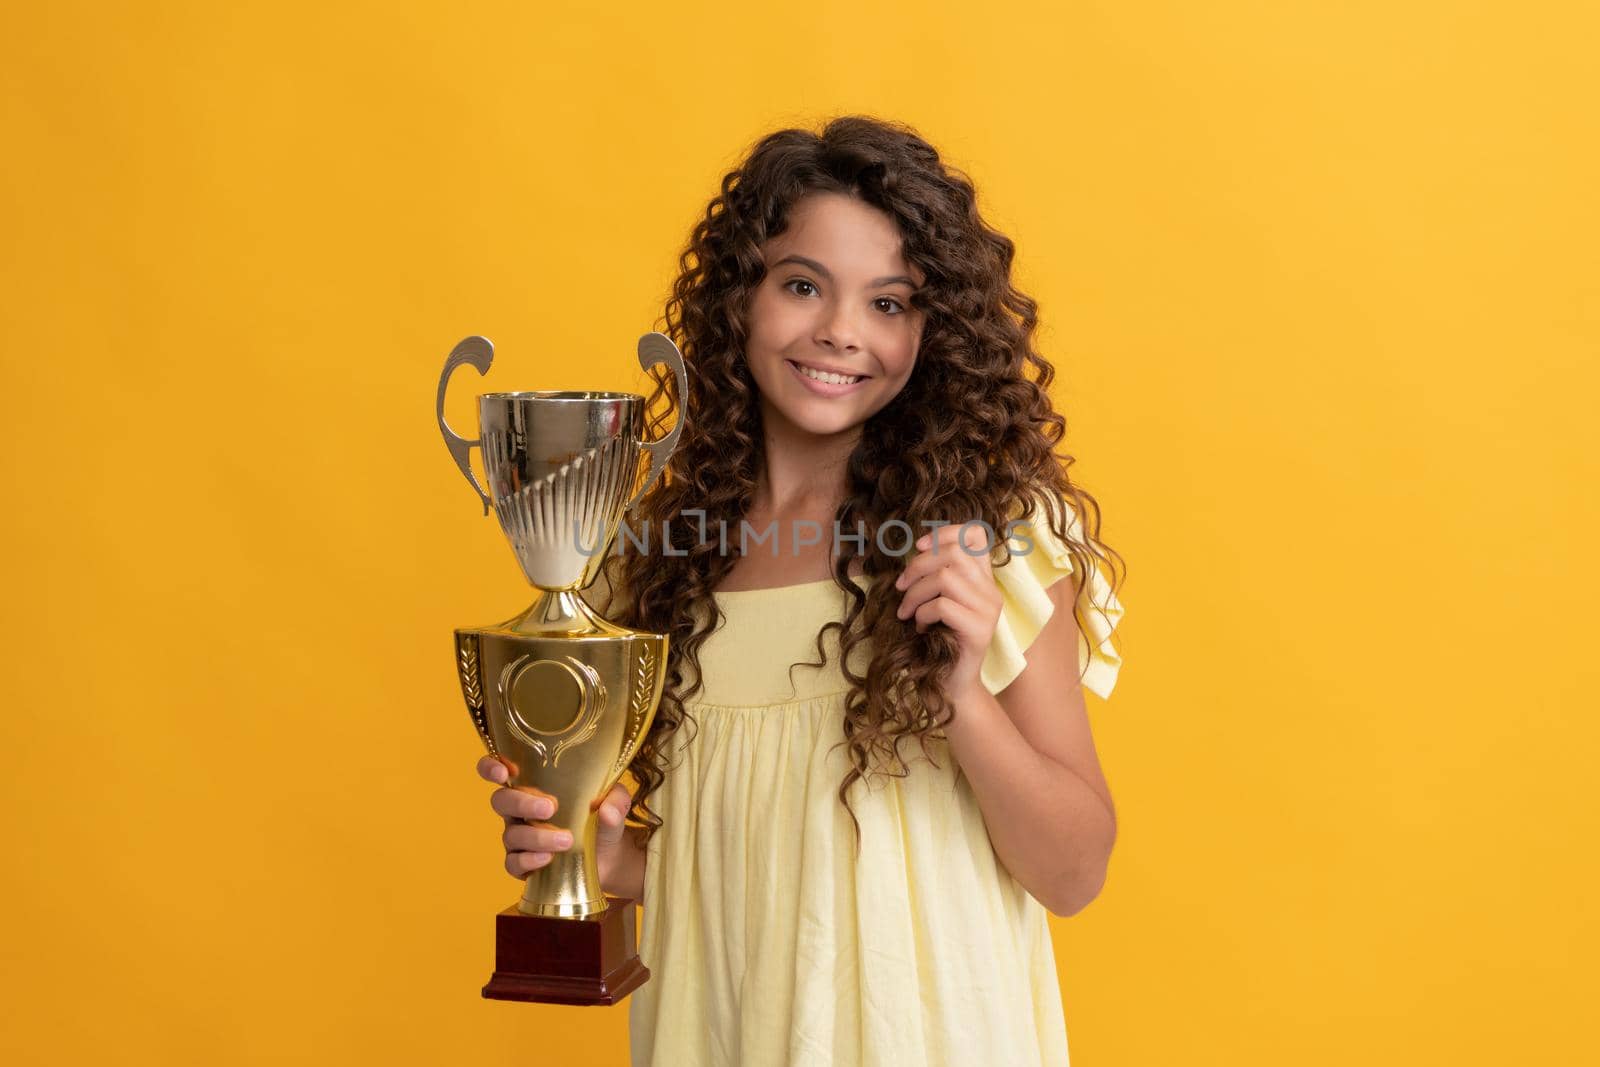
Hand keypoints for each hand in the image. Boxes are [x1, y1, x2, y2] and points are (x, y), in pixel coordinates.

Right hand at [476, 756, 631, 883]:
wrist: (611, 857)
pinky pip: (513, 863)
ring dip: (537, 836)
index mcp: (535, 785)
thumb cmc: (603, 818)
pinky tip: (547, 859)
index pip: (501, 770)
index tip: (503, 771)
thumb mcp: (616, 802)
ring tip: (566, 841)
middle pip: (501, 801)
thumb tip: (606, 810)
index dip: (491, 767)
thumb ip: (615, 799)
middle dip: (521, 803)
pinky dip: (528, 861)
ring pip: (511, 834)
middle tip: (550, 807)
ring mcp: (519, 838)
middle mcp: (520, 810)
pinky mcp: (524, 865)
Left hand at [893, 521, 1003, 692]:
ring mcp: (988, 610)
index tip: (919, 547)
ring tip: (907, 612)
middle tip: (900, 588)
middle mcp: (990, 590)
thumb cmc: (938, 642)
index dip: (946, 532)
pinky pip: (943, 606)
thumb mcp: (935, 601)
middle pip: (954, 552)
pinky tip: (921, 629)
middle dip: (918, 565)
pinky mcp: (980, 630)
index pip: (976, 534)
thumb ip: (934, 576)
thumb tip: (914, 551)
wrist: (951, 685)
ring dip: (915, 593)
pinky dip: (923, 614)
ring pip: (946, 577)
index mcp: (982, 579)